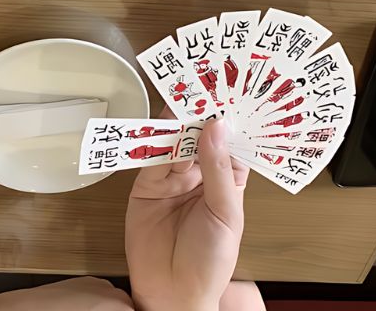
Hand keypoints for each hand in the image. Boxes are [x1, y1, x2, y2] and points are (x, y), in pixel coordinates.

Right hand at [126, 109, 249, 310]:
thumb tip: (216, 127)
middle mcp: (201, 176)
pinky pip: (149, 158)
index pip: (230, 141)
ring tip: (177, 98)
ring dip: (175, 122)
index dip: (229, 118)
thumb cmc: (211, 261)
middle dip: (199, 113)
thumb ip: (218, 169)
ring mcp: (172, 179)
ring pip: (174, 142)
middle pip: (199, 136)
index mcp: (229, 181)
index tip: (229, 91)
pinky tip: (155, 125)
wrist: (172, 292)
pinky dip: (151, 140)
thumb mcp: (226, 213)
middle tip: (198, 84)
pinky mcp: (145, 186)